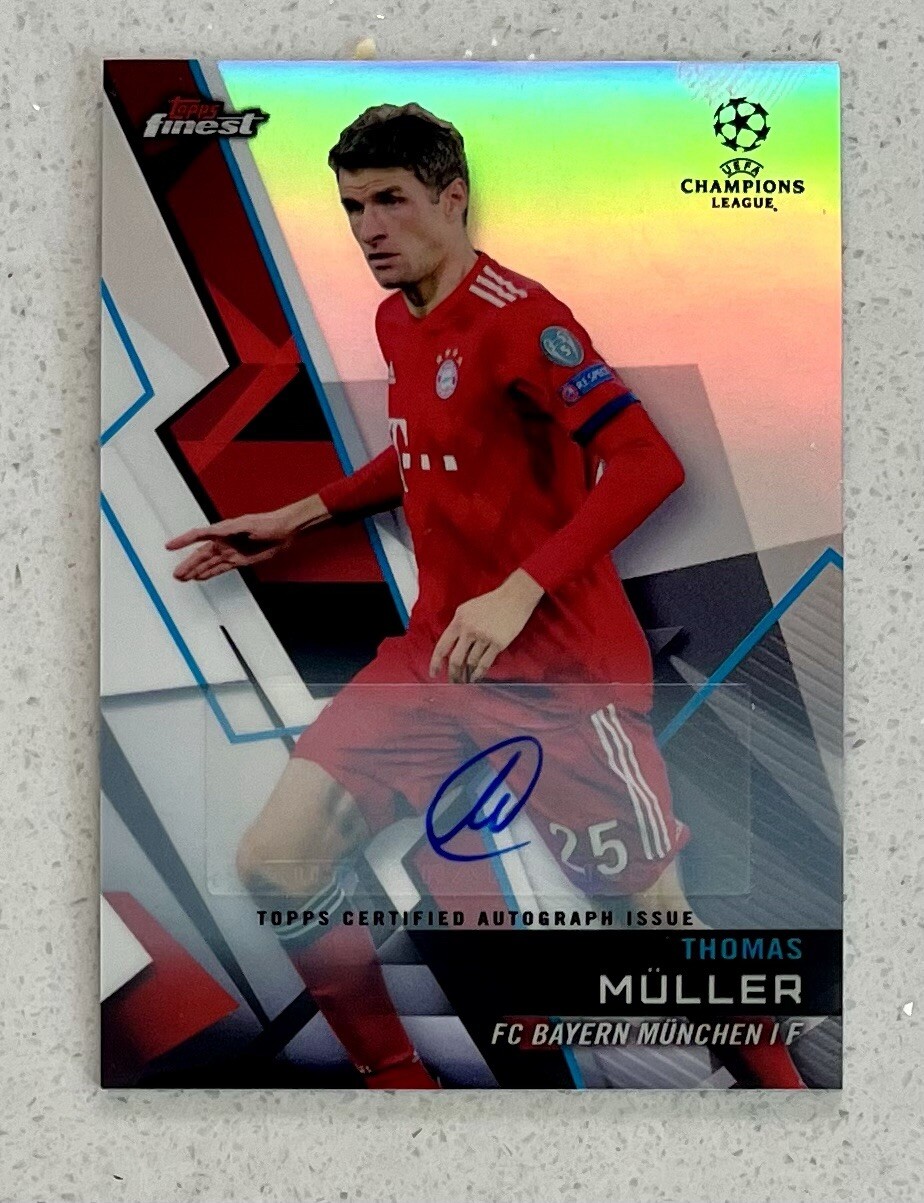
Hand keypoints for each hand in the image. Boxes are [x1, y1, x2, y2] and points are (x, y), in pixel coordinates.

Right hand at [165, 499, 323, 581]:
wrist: (284, 532)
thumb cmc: (266, 523)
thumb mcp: (245, 525)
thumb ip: (227, 530)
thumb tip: (211, 533)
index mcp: (222, 530)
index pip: (198, 536)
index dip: (183, 541)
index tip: (169, 546)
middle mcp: (224, 541)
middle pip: (201, 554)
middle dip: (188, 564)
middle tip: (176, 574)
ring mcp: (231, 551)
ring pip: (209, 563)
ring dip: (196, 571)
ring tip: (183, 578)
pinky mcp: (240, 560)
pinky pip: (221, 568)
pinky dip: (210, 573)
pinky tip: (200, 577)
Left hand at [429, 569, 544, 682]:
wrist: (515, 597)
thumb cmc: (491, 602)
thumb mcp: (468, 609)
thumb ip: (458, 626)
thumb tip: (450, 646)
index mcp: (459, 620)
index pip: (442, 645)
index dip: (435, 662)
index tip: (433, 673)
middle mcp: (469, 629)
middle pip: (455, 659)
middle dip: (453, 674)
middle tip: (453, 682)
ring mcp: (484, 636)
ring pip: (470, 663)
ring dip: (467, 674)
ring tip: (466, 680)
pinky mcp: (498, 643)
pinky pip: (484, 663)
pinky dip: (479, 673)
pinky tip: (476, 677)